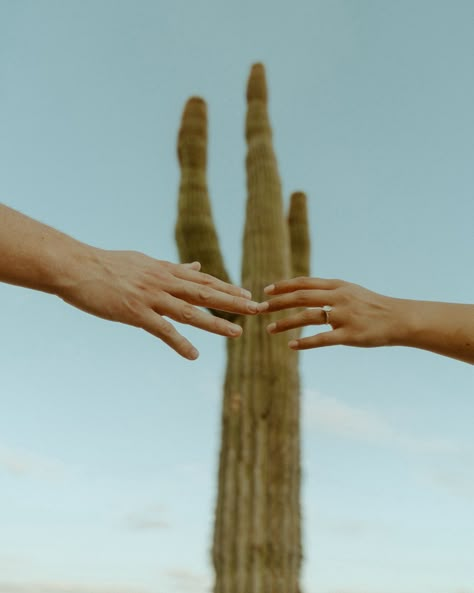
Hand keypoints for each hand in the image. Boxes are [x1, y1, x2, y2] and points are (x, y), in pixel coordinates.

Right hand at [59, 249, 258, 359]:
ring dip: (215, 323)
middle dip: (233, 302)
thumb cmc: (108, 265)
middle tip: (257, 309)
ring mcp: (151, 297)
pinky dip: (179, 343)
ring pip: (190, 311)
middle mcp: (163, 282)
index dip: (226, 287)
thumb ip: (171, 266)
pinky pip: (162, 330)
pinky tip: (193, 355)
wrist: (77, 267)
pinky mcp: (135, 312)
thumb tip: (195, 265)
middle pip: (204, 293)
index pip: (202, 280)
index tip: (248, 294)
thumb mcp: (145, 261)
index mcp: (165, 270)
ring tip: (237, 333)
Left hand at [259, 277, 402, 349]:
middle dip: (278, 303)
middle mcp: (339, 297)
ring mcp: (345, 316)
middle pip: (302, 296)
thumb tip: (304, 290)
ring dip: (286, 323)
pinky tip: (291, 346)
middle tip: (260, 309)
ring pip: (308, 317)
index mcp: (338, 286)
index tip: (266, 291)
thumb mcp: (351, 291)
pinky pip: (323, 339)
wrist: (399, 319)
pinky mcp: (350, 335)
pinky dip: (305, 342)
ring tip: (270, 330)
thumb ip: (329, 291)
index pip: (305, 282)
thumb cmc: (372, 306)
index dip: (284, 286)